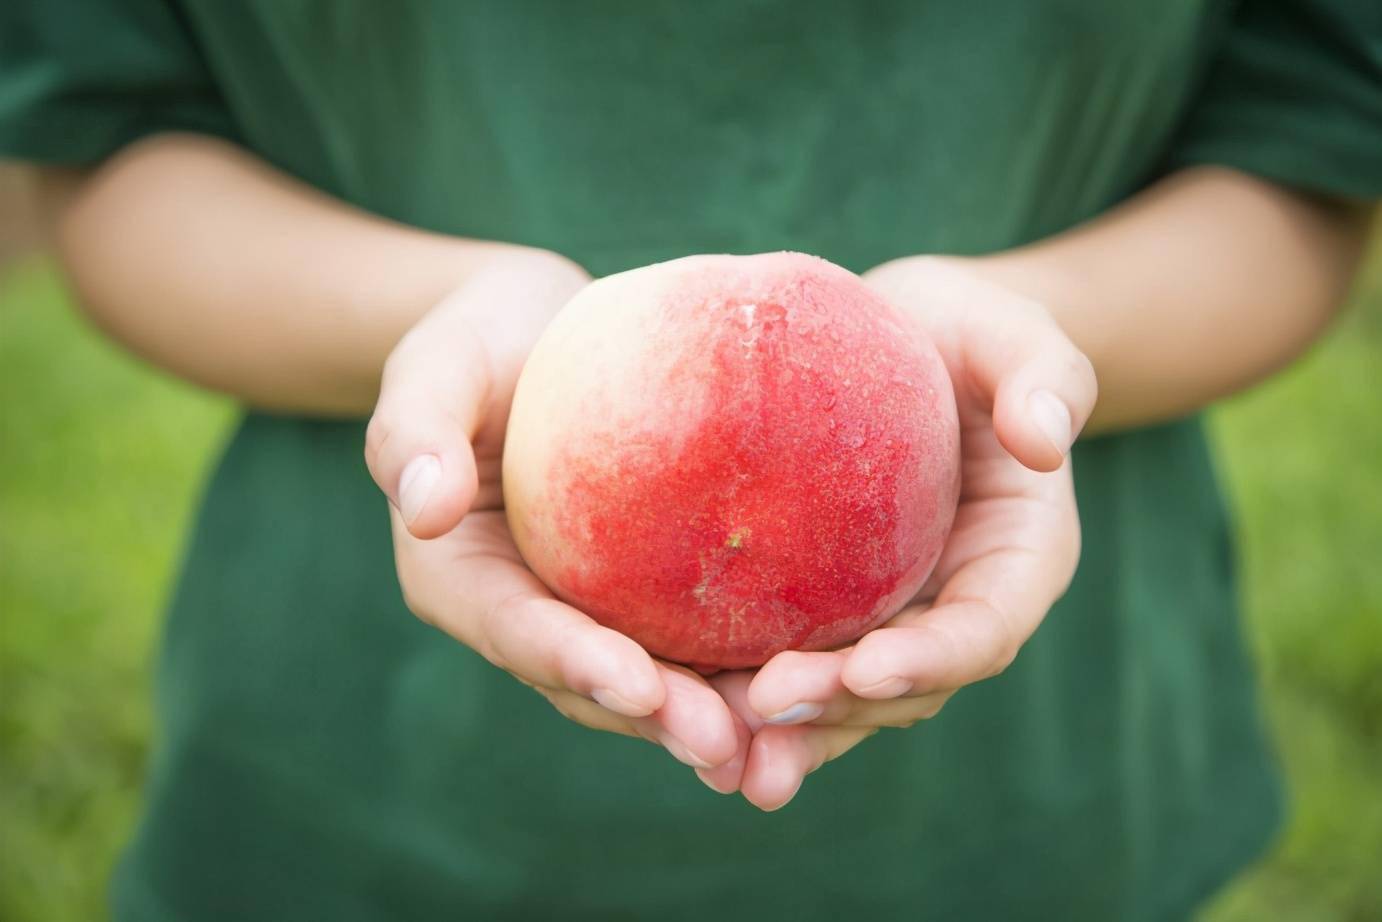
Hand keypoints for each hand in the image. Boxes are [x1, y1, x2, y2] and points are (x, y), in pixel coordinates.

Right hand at [364, 249, 747, 786]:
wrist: (540, 328)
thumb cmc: (479, 337)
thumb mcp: (437, 363)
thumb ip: (414, 430)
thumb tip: (423, 506)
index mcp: (463, 579)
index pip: (519, 632)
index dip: (577, 665)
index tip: (640, 685)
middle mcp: (529, 613)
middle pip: (592, 681)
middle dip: (658, 720)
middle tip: (727, 746)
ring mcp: (592, 609)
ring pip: (655, 678)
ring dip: (712, 717)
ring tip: (779, 744)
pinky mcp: (649, 590)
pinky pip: (700, 633)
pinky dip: (748, 662)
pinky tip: (815, 678)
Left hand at [725, 255, 1097, 809]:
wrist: (899, 339)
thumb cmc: (964, 330)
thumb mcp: (1009, 330)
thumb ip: (1046, 374)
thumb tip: (1047, 439)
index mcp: (1015, 559)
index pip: (983, 629)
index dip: (931, 659)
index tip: (867, 669)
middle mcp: (951, 606)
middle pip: (904, 686)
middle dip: (840, 710)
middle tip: (762, 710)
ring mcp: (886, 615)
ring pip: (843, 697)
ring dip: (786, 733)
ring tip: (719, 759)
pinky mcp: (824, 607)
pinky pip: (788, 659)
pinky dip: (742, 697)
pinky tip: (681, 715)